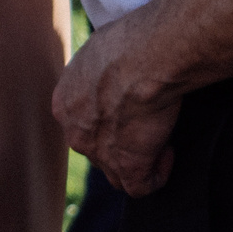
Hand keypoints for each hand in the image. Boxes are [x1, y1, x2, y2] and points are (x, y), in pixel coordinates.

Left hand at [53, 13, 181, 196]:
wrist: (143, 59)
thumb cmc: (126, 45)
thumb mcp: (97, 53)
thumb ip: (96, 72)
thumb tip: (109, 72)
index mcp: (64, 103)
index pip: (81, 125)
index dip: (107, 122)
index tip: (130, 109)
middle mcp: (74, 131)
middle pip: (96, 150)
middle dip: (120, 144)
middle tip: (147, 126)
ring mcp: (99, 153)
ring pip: (116, 173)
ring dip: (139, 161)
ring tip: (160, 139)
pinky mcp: (128, 166)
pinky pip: (140, 186)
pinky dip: (157, 174)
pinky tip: (168, 152)